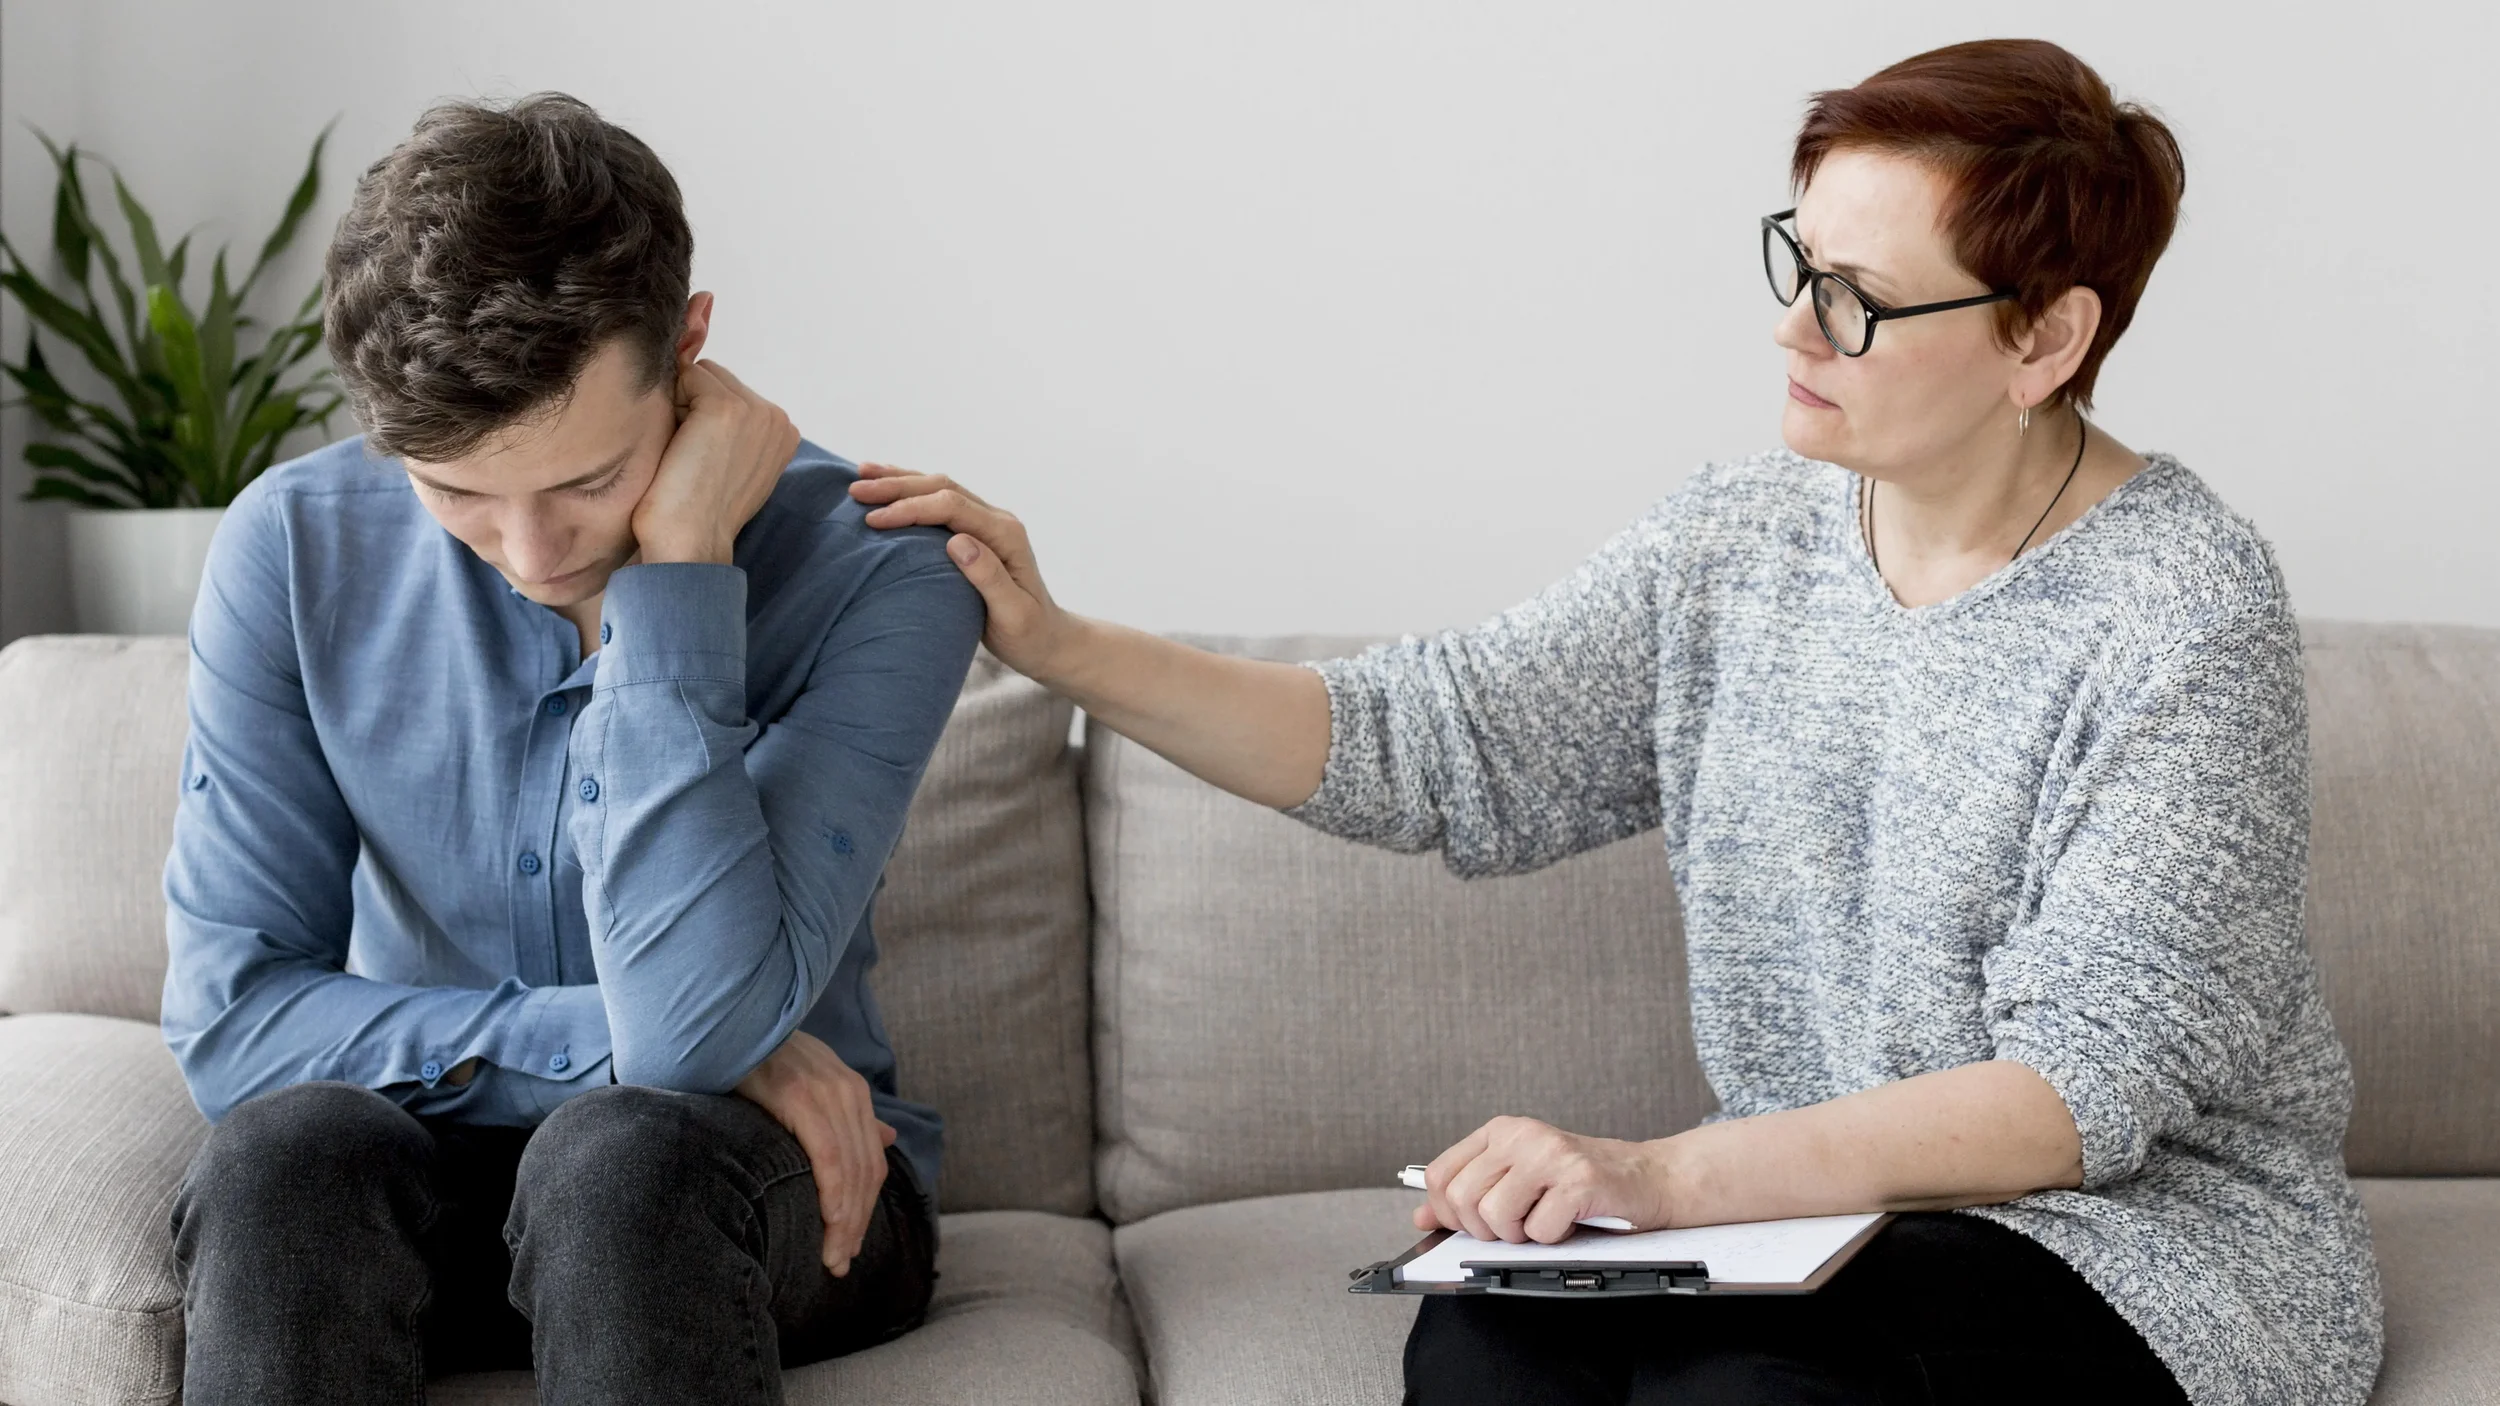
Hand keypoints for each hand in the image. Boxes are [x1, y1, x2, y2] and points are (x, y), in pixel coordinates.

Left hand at [632, 360, 800, 564]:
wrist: (691, 543)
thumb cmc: (699, 511)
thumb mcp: (732, 462)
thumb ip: (733, 426)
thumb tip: (693, 367)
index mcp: (784, 432)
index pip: (732, 391)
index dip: (705, 417)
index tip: (706, 459)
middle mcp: (778, 417)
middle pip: (716, 377)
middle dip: (694, 405)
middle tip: (693, 457)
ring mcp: (755, 411)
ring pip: (700, 374)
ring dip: (682, 405)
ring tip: (686, 452)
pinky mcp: (725, 408)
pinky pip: (685, 377)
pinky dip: (672, 406)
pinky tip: (678, 446)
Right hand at [734, 1030, 894, 1275]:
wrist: (727, 1024)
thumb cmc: (759, 1060)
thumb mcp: (808, 1085)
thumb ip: (846, 1116)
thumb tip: (886, 1138)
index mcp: (852, 1093)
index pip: (870, 1163)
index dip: (864, 1209)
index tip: (848, 1246)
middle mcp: (848, 1093)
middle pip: (866, 1172)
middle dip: (856, 1224)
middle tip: (840, 1264)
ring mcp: (828, 1093)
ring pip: (852, 1170)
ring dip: (845, 1221)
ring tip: (832, 1257)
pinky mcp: (802, 1096)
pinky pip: (829, 1155)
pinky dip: (834, 1192)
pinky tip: (828, 1221)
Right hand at [847, 465, 1076, 682]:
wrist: (1047, 639)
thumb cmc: (1029, 634)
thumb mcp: (1013, 615)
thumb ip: (989, 578)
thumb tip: (957, 541)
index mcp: (1005, 534)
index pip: (951, 507)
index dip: (911, 509)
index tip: (874, 520)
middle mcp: (996, 520)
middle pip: (942, 488)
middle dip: (896, 487)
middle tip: (855, 492)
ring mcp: (986, 522)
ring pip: (938, 487)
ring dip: (900, 480)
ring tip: (861, 474)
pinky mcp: (974, 532)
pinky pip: (940, 501)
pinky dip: (910, 491)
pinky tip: (887, 486)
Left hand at [1415, 1116, 1675, 1243]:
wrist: (1649, 1177)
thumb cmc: (1581, 1183)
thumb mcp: (1518, 1180)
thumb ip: (1469, 1193)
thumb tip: (1421, 1215)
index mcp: (1500, 1131)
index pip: (1441, 1175)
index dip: (1447, 1212)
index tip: (1471, 1225)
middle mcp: (1521, 1135)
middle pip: (1463, 1200)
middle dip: (1486, 1230)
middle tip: (1517, 1227)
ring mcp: (1550, 1155)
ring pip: (1496, 1216)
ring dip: (1520, 1236)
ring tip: (1545, 1221)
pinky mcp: (1579, 1180)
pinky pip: (1540, 1230)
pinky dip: (1554, 1239)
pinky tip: (1572, 1222)